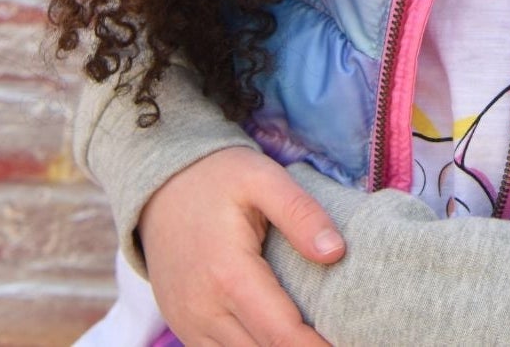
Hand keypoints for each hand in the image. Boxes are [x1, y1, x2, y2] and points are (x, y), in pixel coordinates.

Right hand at [139, 147, 343, 346]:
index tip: (349, 339)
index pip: (281, 334)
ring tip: (311, 336)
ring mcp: (189, 323)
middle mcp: (204, 309)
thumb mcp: (263, 178)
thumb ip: (300, 213)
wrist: (160, 185)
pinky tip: (278, 337)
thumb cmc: (218, 178)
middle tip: (338, 336)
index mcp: (228, 274)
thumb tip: (336, 252)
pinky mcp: (184, 326)